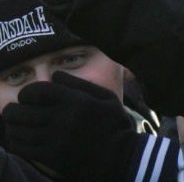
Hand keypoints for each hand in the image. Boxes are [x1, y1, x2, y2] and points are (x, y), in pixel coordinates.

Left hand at [2, 71, 136, 179]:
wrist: (121, 158)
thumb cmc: (114, 124)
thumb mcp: (107, 97)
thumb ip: (80, 84)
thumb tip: (54, 74)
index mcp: (77, 102)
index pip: (37, 91)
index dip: (27, 93)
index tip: (28, 97)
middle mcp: (63, 120)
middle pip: (20, 111)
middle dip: (12, 109)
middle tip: (14, 110)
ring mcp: (55, 140)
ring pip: (18, 130)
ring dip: (13, 126)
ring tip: (16, 125)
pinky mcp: (50, 157)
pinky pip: (21, 147)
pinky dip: (15, 141)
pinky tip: (20, 138)